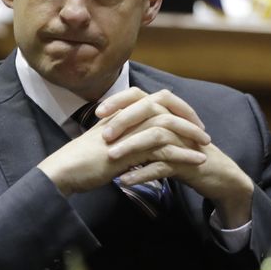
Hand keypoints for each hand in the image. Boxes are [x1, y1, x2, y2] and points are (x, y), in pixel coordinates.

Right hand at [38, 89, 209, 196]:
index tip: (189, 121)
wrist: (64, 171)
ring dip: (190, 136)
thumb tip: (141, 144)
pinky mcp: (129, 151)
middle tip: (203, 133)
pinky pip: (164, 149)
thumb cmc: (81, 161)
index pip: (154, 99)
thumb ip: (124, 138)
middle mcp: (125, 117)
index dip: (175, 107)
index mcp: (120, 112)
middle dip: (188, 118)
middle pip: (165, 106)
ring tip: (206, 148)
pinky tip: (197, 161)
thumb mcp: (106, 143)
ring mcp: (127, 132)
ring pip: (167, 126)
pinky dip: (184, 154)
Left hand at [99, 88, 253, 227]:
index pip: (140, 95)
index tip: (98, 112)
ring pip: (155, 136)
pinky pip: (163, 165)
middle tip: (104, 136)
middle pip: (148, 110)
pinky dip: (142, 173)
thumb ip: (138, 128)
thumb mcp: (159, 137)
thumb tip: (106, 125)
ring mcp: (183, 141)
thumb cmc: (182, 154)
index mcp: (165, 112)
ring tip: (111, 157)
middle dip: (124, 121)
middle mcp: (175, 121)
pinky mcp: (188, 162)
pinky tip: (125, 180)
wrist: (216, 175)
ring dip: (131, 146)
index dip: (119, 100)